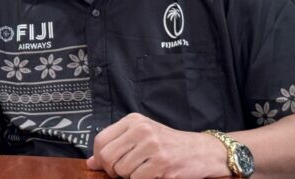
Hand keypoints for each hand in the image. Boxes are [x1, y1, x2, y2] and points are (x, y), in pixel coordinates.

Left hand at [86, 113, 228, 178]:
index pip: (101, 140)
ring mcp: (152, 146)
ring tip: (142, 171)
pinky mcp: (162, 163)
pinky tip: (153, 174)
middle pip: (108, 157)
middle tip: (122, 173)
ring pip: (122, 171)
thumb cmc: (169, 145)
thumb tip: (91, 162)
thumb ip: (116, 146)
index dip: (99, 158)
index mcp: (134, 120)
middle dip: (111, 170)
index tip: (106, 165)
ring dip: (129, 177)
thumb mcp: (141, 136)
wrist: (203, 151)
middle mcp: (142, 130)